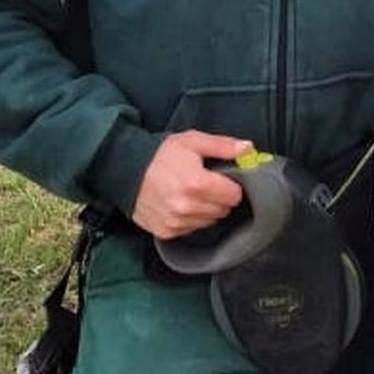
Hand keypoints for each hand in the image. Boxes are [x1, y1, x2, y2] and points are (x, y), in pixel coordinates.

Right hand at [131, 129, 252, 239]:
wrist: (125, 170)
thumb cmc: (160, 154)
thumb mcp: (193, 141)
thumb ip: (223, 146)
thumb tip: (248, 149)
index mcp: (197, 184)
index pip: (234, 195)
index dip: (233, 185)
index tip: (226, 178)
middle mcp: (187, 207)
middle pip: (223, 210)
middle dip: (221, 197)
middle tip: (209, 183)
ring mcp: (175, 222)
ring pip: (209, 221)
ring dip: (208, 209)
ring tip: (194, 192)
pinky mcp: (166, 232)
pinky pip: (192, 229)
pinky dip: (193, 218)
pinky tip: (183, 203)